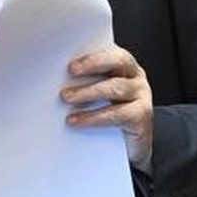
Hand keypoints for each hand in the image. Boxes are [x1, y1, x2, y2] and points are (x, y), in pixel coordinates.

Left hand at [62, 43, 153, 171]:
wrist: (128, 147)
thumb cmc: (107, 113)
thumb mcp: (95, 93)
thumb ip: (83, 80)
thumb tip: (55, 75)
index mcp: (122, 65)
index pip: (109, 49)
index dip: (91, 51)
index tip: (70, 56)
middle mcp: (135, 76)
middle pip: (118, 61)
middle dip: (93, 63)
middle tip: (70, 71)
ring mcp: (141, 95)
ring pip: (116, 87)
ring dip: (88, 92)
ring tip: (66, 97)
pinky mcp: (141, 116)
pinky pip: (117, 114)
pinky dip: (93, 117)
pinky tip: (76, 120)